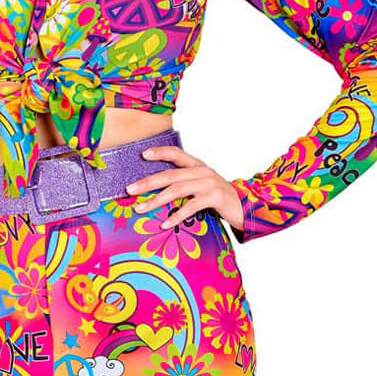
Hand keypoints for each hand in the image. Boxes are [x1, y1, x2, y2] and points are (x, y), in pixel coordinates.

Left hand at [124, 146, 244, 232]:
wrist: (246, 208)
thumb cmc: (219, 199)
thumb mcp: (202, 187)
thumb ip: (185, 185)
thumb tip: (158, 193)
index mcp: (198, 166)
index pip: (177, 153)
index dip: (160, 152)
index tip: (143, 154)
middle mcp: (202, 171)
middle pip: (170, 174)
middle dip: (147, 182)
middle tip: (130, 190)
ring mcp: (209, 183)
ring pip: (177, 189)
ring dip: (156, 200)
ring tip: (141, 208)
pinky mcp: (215, 197)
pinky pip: (191, 206)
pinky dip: (176, 216)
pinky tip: (165, 223)